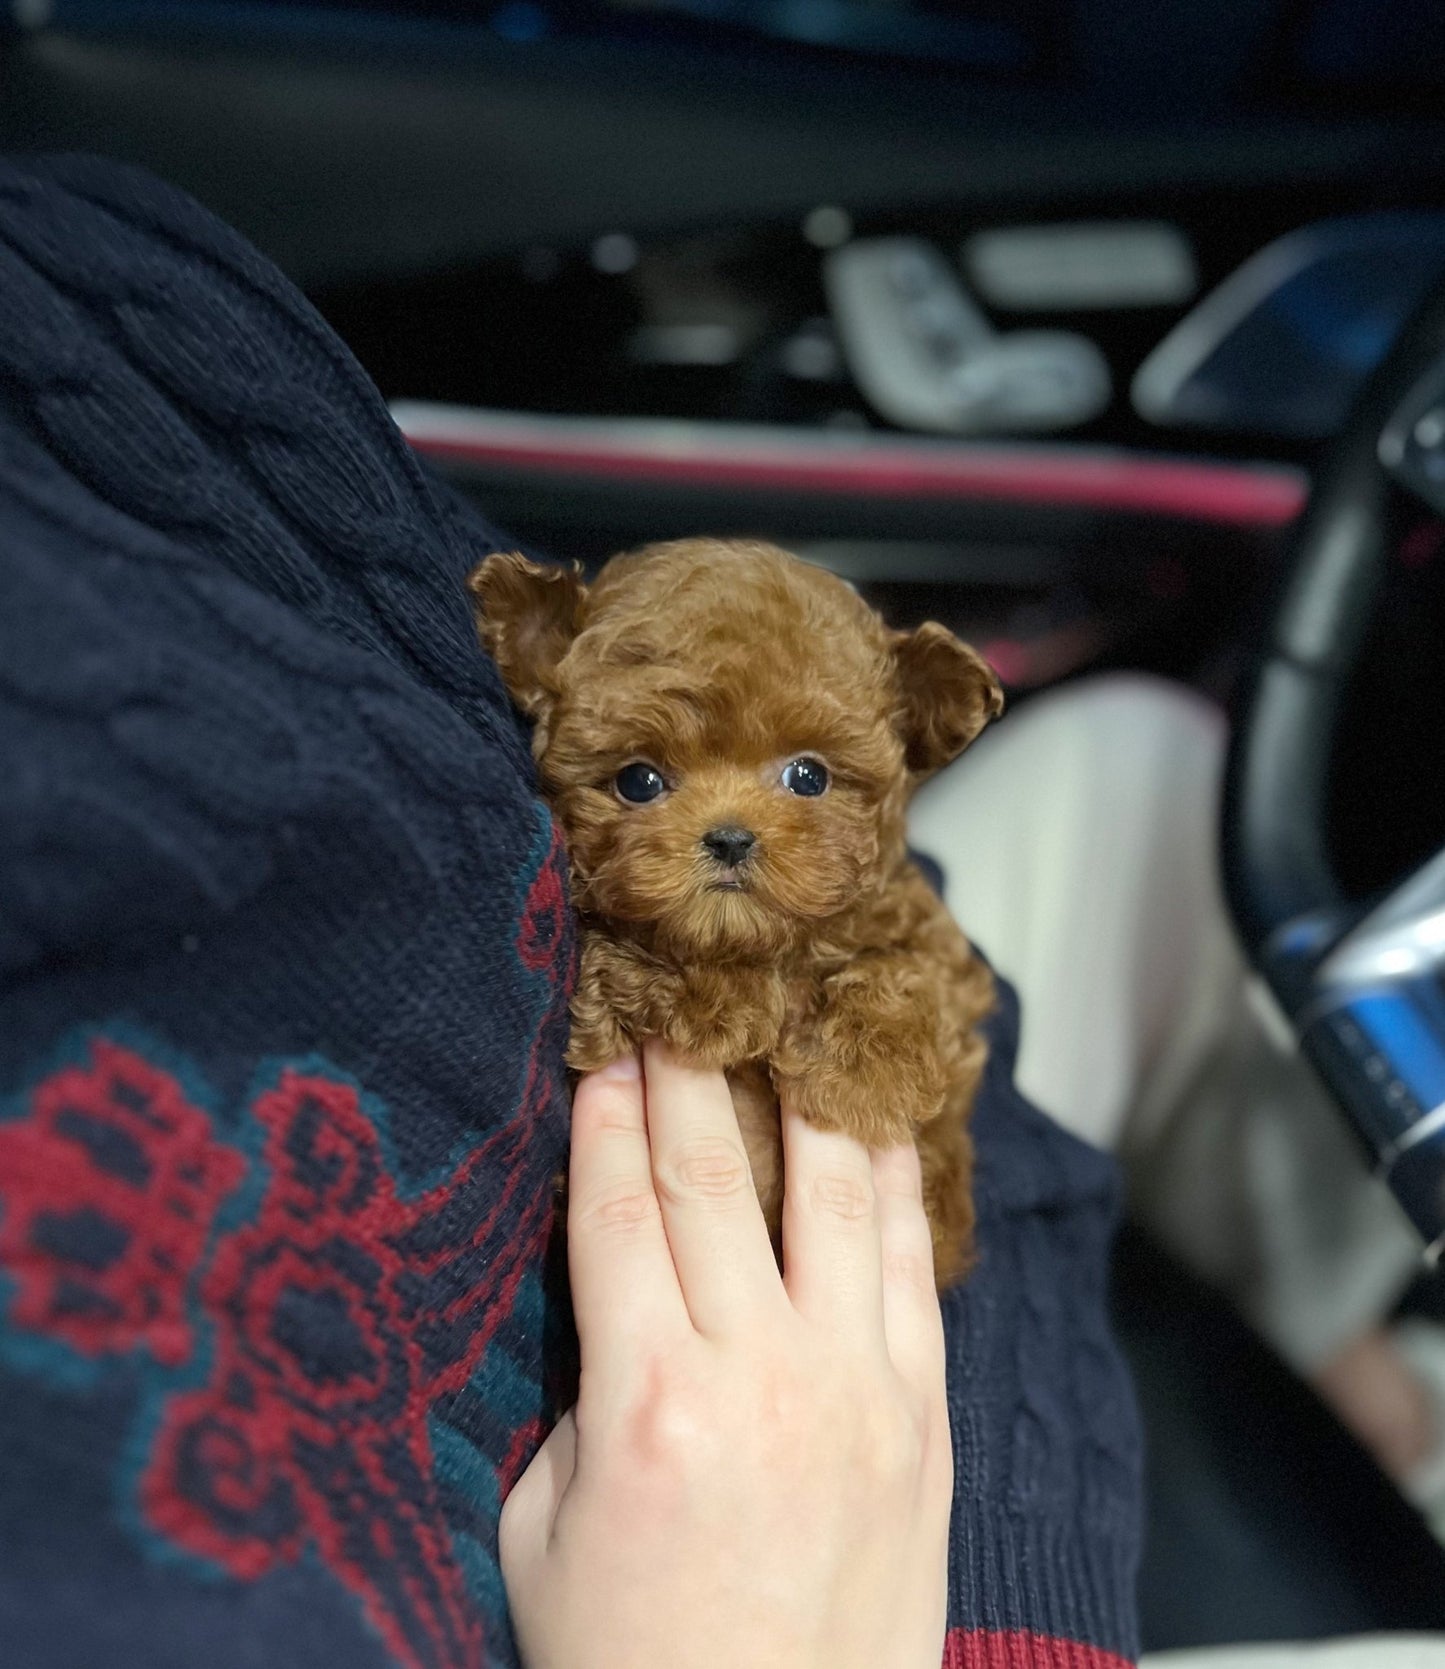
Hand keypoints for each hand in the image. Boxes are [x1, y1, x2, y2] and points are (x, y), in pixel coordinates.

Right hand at [500, 1042, 952, 1668]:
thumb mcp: (544, 1537)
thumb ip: (578, 1401)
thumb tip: (617, 1304)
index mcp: (645, 1405)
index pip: (617, 1213)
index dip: (605, 1119)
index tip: (605, 1048)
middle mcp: (760, 1377)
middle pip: (716, 1183)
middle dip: (690, 1078)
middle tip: (683, 1002)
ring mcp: (859, 1392)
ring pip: (834, 1199)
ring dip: (807, 1098)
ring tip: (797, 1022)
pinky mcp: (924, 1421)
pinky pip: (913, 1270)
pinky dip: (897, 1186)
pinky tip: (882, 1124)